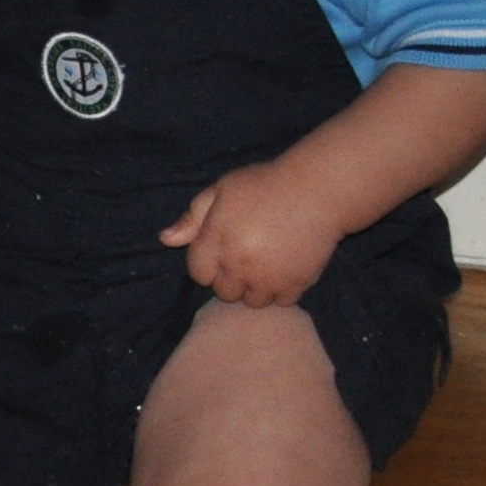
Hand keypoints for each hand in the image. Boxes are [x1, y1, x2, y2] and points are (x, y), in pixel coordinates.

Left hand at [160, 160, 347, 305]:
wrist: (320, 188)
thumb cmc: (267, 184)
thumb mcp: (224, 189)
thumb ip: (193, 216)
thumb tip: (165, 240)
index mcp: (216, 238)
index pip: (198, 273)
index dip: (211, 261)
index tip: (227, 246)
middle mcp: (238, 263)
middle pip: (224, 291)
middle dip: (232, 276)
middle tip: (250, 253)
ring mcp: (266, 277)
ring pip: (251, 301)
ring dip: (257, 287)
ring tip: (269, 262)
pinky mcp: (294, 284)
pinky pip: (279, 302)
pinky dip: (282, 290)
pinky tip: (287, 267)